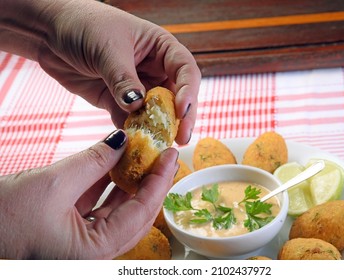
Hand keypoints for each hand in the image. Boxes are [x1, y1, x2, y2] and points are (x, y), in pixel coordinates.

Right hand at [0, 130, 178, 258]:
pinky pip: (100, 207)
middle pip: (136, 214)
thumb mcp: (53, 185)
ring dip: (132, 182)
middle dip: (151, 182)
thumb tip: (122, 141)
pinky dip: (109, 185)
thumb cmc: (3, 219)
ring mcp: (85, 243)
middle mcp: (94, 253)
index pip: (141, 213)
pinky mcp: (73, 231)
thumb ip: (93, 162)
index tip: (170, 155)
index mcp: (94, 253)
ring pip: (120, 210)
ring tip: (144, 156)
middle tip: (163, 155)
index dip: (159, 181)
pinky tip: (117, 164)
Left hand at [37, 0, 200, 143]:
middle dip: (180, 118)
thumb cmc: (84, 26)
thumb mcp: (107, 49)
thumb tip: (138, 106)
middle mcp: (154, 70)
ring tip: (158, 148)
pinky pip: (130, 122)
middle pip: (176, 97)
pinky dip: (132, 135)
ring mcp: (137, 89)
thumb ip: (123, 79)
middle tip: (180, 139)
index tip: (182, 110)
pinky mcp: (118, 103)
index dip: (188, 91)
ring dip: (157, 131)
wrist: (49, 32)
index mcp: (160, 48)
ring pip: (155, 114)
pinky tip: (133, 146)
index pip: (185, 70)